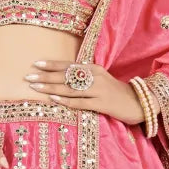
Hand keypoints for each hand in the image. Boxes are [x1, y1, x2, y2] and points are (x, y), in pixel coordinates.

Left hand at [24, 61, 144, 125]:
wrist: (140, 102)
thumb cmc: (117, 93)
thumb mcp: (101, 80)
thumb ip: (85, 78)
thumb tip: (63, 79)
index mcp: (94, 69)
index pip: (69, 65)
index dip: (52, 65)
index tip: (36, 64)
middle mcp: (95, 76)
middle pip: (66, 76)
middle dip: (46, 76)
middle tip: (28, 77)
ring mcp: (99, 90)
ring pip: (70, 88)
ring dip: (51, 88)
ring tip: (35, 87)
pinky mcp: (102, 104)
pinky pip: (81, 102)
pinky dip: (66, 101)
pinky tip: (54, 100)